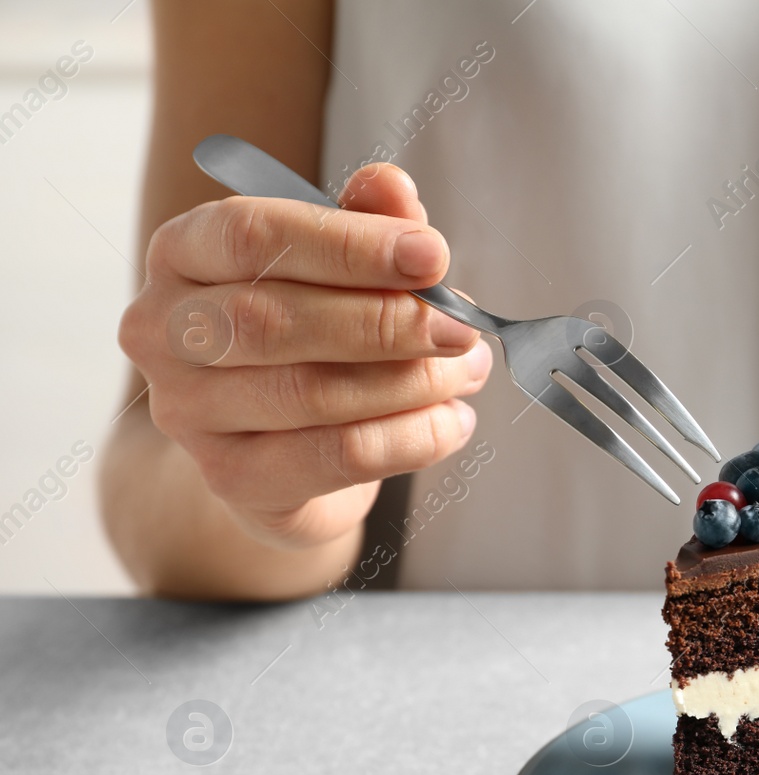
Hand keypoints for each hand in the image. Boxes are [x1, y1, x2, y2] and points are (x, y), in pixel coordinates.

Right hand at [117, 164, 487, 550]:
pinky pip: (337, 457)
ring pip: (311, 393)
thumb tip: (393, 187)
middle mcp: (165, 330)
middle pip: (274, 319)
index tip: (432, 256)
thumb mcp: (340, 264)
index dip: (348, 245)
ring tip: (468, 371)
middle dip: (386, 321)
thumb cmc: (310, 335)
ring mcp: (187, 412)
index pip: (253, 234)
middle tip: (463, 328)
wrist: (278, 450)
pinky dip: (413, 439)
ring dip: (412, 382)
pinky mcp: (232, 478)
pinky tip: (453, 422)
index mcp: (183, 252)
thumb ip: (366, 220)